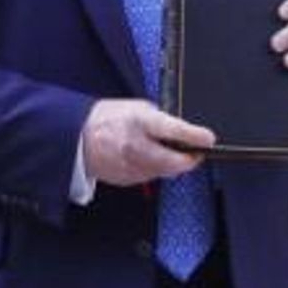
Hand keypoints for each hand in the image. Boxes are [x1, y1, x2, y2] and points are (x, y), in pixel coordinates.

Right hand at [81, 99, 213, 186]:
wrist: (79, 138)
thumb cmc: (110, 119)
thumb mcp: (138, 107)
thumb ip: (160, 118)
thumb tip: (182, 129)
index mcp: (140, 122)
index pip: (173, 130)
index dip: (194, 136)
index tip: (208, 139)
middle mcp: (135, 146)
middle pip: (172, 162)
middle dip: (189, 160)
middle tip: (196, 153)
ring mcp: (130, 166)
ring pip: (163, 172)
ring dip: (172, 165)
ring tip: (171, 152)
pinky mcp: (127, 179)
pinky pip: (151, 177)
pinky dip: (156, 169)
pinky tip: (150, 158)